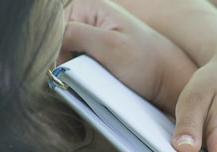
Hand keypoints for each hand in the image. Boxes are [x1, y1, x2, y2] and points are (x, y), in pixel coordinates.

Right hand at [58, 0, 194, 113]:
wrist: (167, 79)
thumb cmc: (145, 62)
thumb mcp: (110, 47)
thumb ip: (76, 35)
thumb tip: (49, 39)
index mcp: (87, 5)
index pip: (51, 28)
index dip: (55, 51)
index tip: (68, 69)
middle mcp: (87, 16)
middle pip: (56, 42)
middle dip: (64, 60)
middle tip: (84, 76)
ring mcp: (91, 35)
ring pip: (66, 54)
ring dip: (74, 69)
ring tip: (95, 77)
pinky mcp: (96, 52)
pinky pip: (78, 62)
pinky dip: (82, 73)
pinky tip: (95, 80)